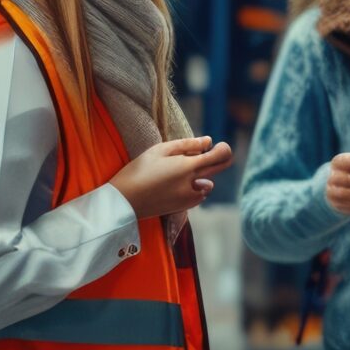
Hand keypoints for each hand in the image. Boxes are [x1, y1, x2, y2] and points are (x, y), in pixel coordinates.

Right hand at [110, 137, 233, 220]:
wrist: (125, 201)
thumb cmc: (139, 170)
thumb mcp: (160, 150)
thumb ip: (187, 145)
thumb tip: (208, 141)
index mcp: (188, 167)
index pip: (221, 156)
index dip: (224, 149)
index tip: (217, 146)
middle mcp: (194, 184)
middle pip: (218, 169)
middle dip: (215, 159)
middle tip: (199, 154)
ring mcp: (190, 198)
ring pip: (207, 183)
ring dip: (201, 176)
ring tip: (177, 173)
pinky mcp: (184, 207)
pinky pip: (197, 195)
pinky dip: (192, 188)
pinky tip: (173, 185)